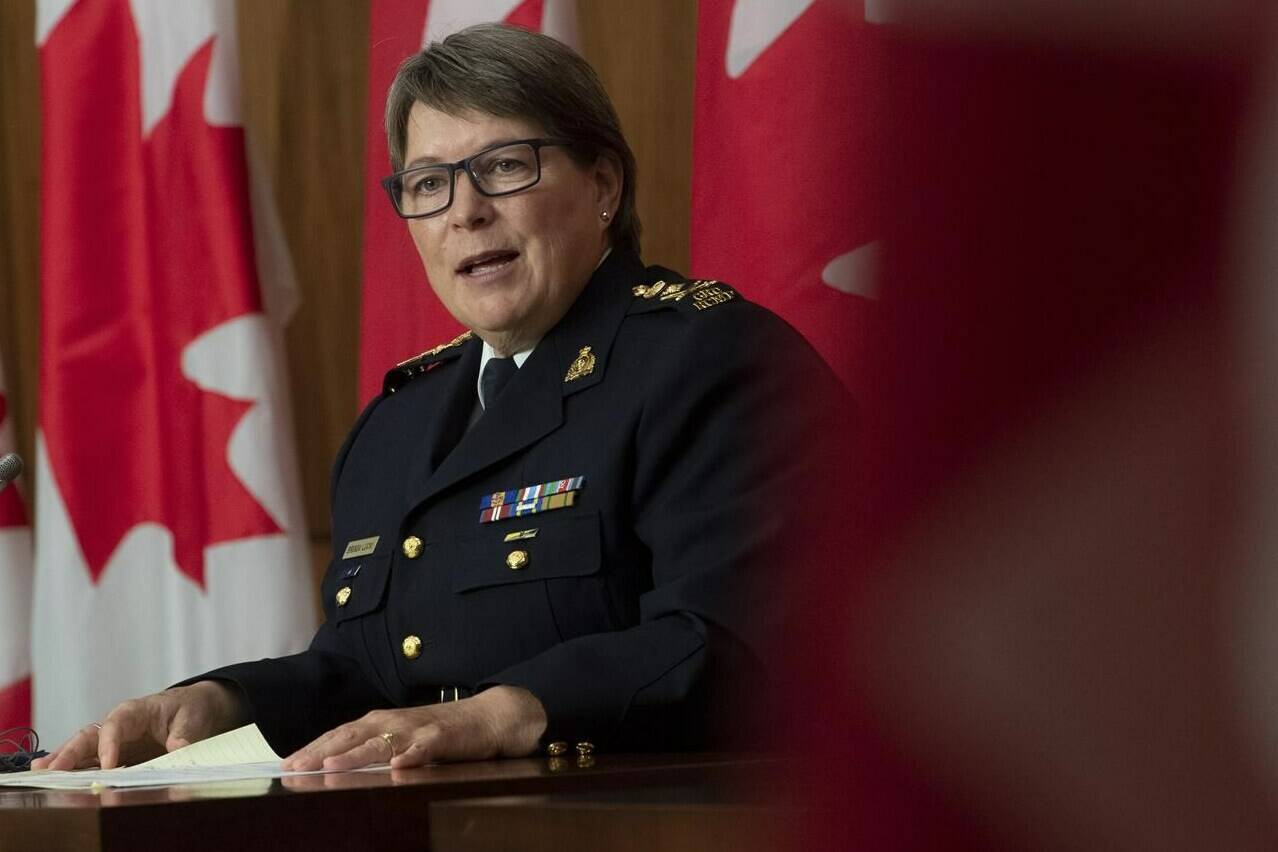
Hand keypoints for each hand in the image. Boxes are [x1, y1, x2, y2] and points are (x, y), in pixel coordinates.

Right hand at [29, 681, 247, 769]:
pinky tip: (55, 777)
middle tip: (52, 769)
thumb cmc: (191, 708)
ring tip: (41, 772)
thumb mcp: (192, 718)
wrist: (195, 708)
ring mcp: (113, 738)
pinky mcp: (115, 752)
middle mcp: (118, 723)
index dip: (109, 745)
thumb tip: (177, 748)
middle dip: (70, 752)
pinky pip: (90, 759)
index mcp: (135, 710)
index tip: (108, 765)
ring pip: (83, 747)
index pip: (115, 725)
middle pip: (89, 735)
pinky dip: (74, 768)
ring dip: (63, 760)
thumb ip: (183, 734)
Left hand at [280, 685, 546, 770]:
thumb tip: (333, 765)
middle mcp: (394, 721)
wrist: (488, 716)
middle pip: (352, 735)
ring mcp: (418, 728)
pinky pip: (424, 748)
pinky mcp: (443, 737)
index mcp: (381, 722)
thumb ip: (373, 748)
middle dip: (321, 751)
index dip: (313, 748)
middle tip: (295, 767)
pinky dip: (411, 756)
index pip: (339, 734)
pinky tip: (398, 767)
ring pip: (382, 742)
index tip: (286, 764)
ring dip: (356, 754)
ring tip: (331, 766)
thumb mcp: (401, 738)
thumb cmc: (441, 732)